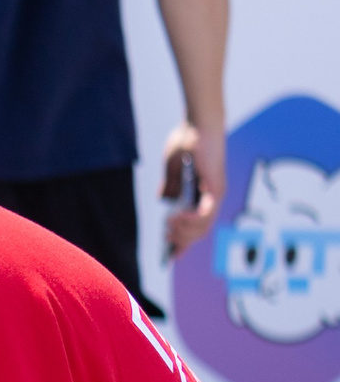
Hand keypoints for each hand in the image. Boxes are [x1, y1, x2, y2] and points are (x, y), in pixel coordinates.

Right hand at [160, 118, 224, 257]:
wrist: (199, 123)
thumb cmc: (188, 140)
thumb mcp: (172, 166)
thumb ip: (170, 184)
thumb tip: (166, 200)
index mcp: (202, 192)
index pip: (195, 224)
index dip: (183, 242)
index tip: (171, 257)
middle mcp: (212, 196)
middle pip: (200, 231)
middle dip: (182, 240)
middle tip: (166, 239)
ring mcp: (215, 193)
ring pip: (203, 226)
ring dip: (184, 232)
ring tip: (167, 228)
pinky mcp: (215, 188)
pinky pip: (205, 214)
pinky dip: (190, 221)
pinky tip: (175, 219)